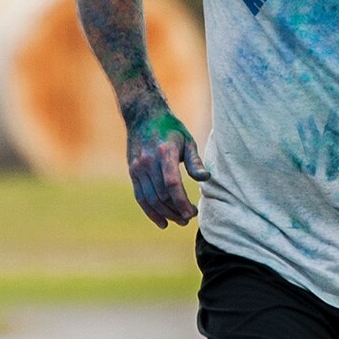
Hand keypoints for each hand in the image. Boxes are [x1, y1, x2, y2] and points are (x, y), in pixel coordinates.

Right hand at [126, 106, 207, 227]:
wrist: (143, 116)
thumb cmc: (170, 129)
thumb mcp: (187, 141)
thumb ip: (195, 162)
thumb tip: (205, 179)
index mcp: (164, 153)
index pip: (172, 184)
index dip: (182, 202)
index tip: (193, 212)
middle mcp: (148, 162)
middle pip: (161, 195)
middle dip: (176, 211)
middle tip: (189, 218)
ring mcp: (138, 168)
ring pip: (150, 199)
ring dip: (165, 214)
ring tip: (179, 221)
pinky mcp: (132, 173)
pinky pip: (140, 197)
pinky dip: (150, 212)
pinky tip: (162, 222)